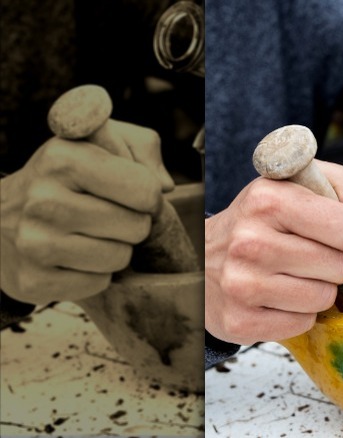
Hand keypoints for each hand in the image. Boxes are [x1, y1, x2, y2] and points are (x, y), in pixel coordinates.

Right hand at [0, 121, 169, 303]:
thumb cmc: (64, 180)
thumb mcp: (99, 144)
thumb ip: (142, 147)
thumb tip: (164, 186)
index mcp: (62, 158)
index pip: (144, 189)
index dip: (148, 195)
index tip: (130, 193)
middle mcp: (43, 200)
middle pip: (137, 227)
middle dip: (132, 223)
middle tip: (106, 216)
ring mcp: (33, 243)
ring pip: (119, 257)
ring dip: (115, 249)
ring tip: (89, 235)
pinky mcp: (31, 281)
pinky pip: (98, 283)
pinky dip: (95, 273)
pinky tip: (73, 257)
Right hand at [205, 160, 342, 344]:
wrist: (202, 260)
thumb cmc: (262, 221)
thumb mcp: (298, 184)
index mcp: (267, 199)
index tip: (339, 236)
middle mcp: (249, 241)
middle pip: (341, 267)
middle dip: (336, 263)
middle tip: (313, 256)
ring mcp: (240, 284)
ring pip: (324, 298)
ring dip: (319, 290)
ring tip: (295, 275)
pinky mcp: (238, 321)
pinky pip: (303, 324)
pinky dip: (300, 313)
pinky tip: (280, 297)